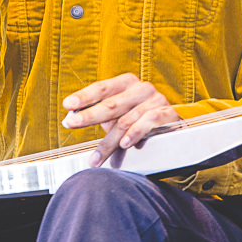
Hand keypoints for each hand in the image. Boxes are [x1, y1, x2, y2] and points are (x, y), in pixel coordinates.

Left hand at [61, 73, 179, 167]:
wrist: (173, 131)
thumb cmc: (140, 121)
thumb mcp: (118, 116)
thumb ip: (99, 115)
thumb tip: (71, 118)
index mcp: (127, 83)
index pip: (103, 88)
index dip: (84, 96)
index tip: (68, 105)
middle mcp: (142, 88)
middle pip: (112, 103)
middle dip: (90, 115)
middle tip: (72, 124)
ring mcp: (157, 100)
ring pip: (127, 120)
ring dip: (109, 142)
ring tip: (96, 157)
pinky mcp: (169, 114)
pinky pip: (149, 122)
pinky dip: (135, 134)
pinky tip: (125, 144)